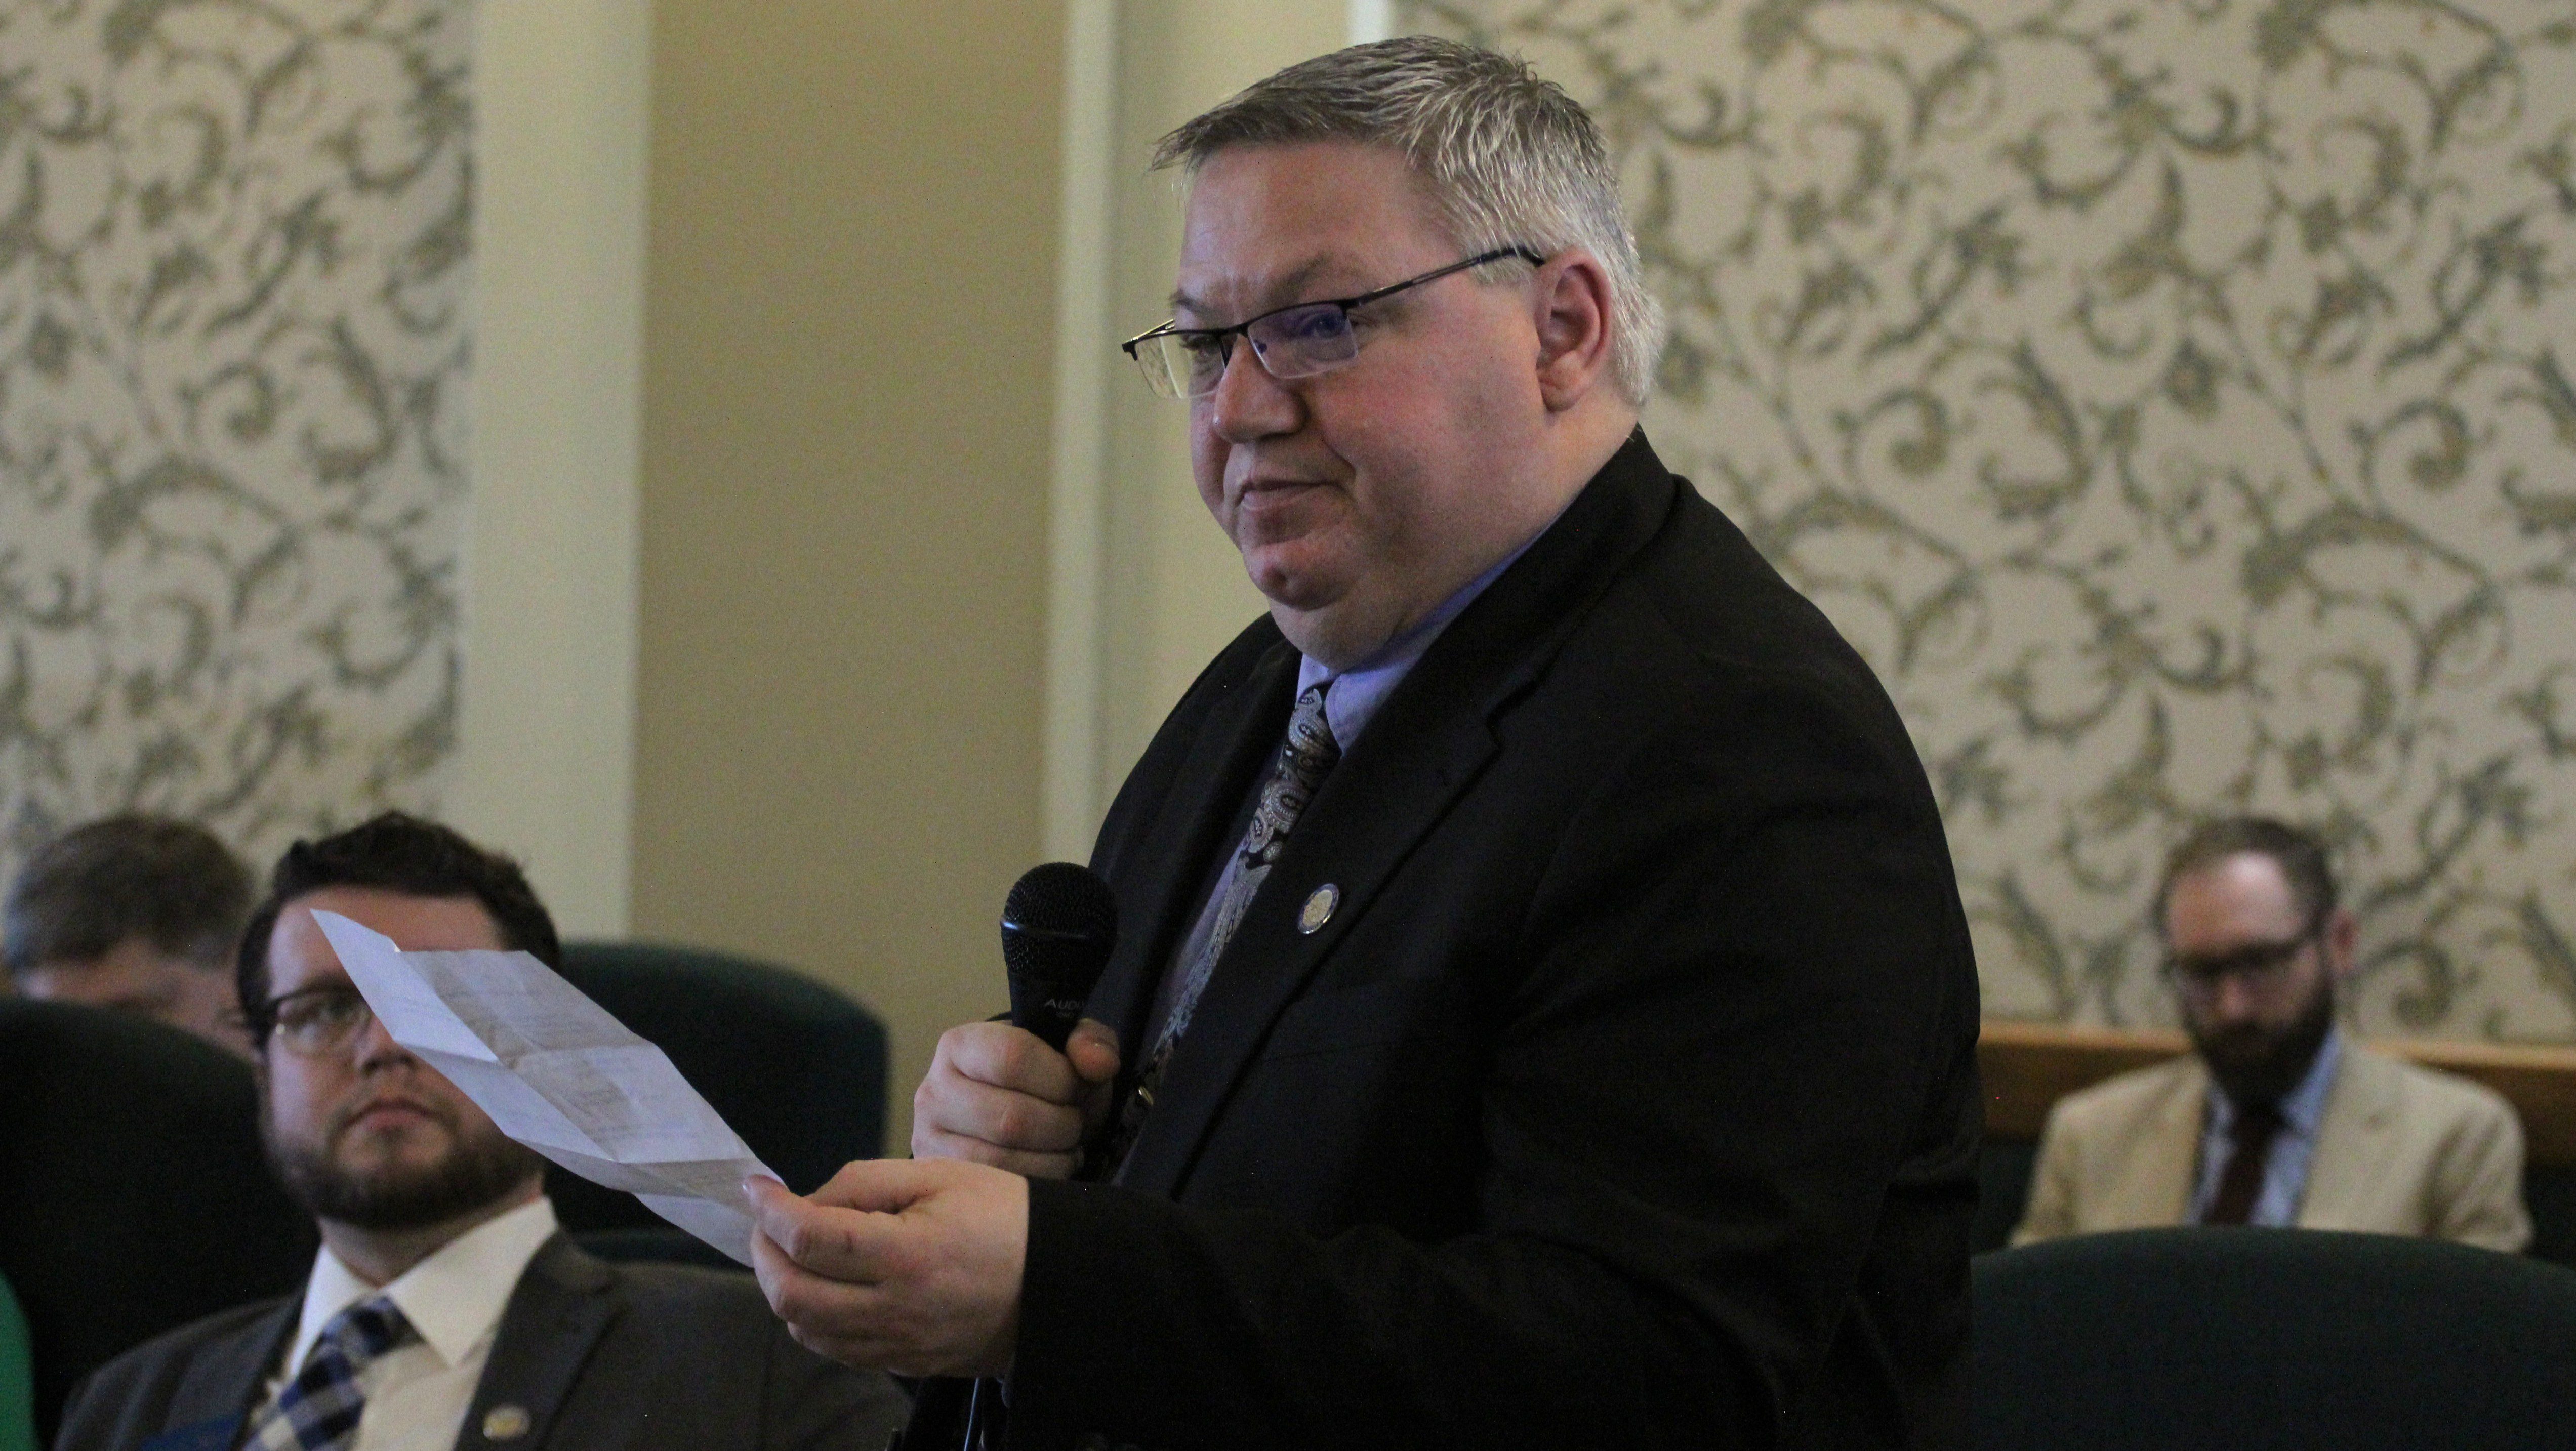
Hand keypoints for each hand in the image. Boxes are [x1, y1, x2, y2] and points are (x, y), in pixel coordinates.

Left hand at [746, 1160, 1028, 1376]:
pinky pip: (834, 1349)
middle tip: (768, 1220)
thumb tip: (807, 1201)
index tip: (757, 1186)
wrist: (1059, 1281)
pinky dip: (810, 1318)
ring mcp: (897, 1344)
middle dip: (763, 1251)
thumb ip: (866, 1182)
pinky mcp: (903, 1363)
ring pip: (804, 1329)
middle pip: (792, 1293)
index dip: (770, 1209)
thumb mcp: (940, 1175)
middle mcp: (895, 1308)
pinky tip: (822, 1285)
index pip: (810, 1238)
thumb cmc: (1004, 1217)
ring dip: (782, 1286)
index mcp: (907, 1253)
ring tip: (792, 1251)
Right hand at [912, 1017, 1120, 1176]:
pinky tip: (1050, 1166)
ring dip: (1055, 1158)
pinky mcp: (944, 1180)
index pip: (1012, 1058)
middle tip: (1076, 1122)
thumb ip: (1091, 1043)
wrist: (1009, 1115)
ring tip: (1066, 1145)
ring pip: (1005, 1160)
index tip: (1078, 1088)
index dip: (1060, 1078)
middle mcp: (933, 1092)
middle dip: (1062, 1125)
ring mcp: (931, 1141)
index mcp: (960, 1046)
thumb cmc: (1039, 1079)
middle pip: (1011, 1118)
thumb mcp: (1070, 1049)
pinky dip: (1040, 1181)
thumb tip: (1098, 1063)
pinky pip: (1000, 1191)